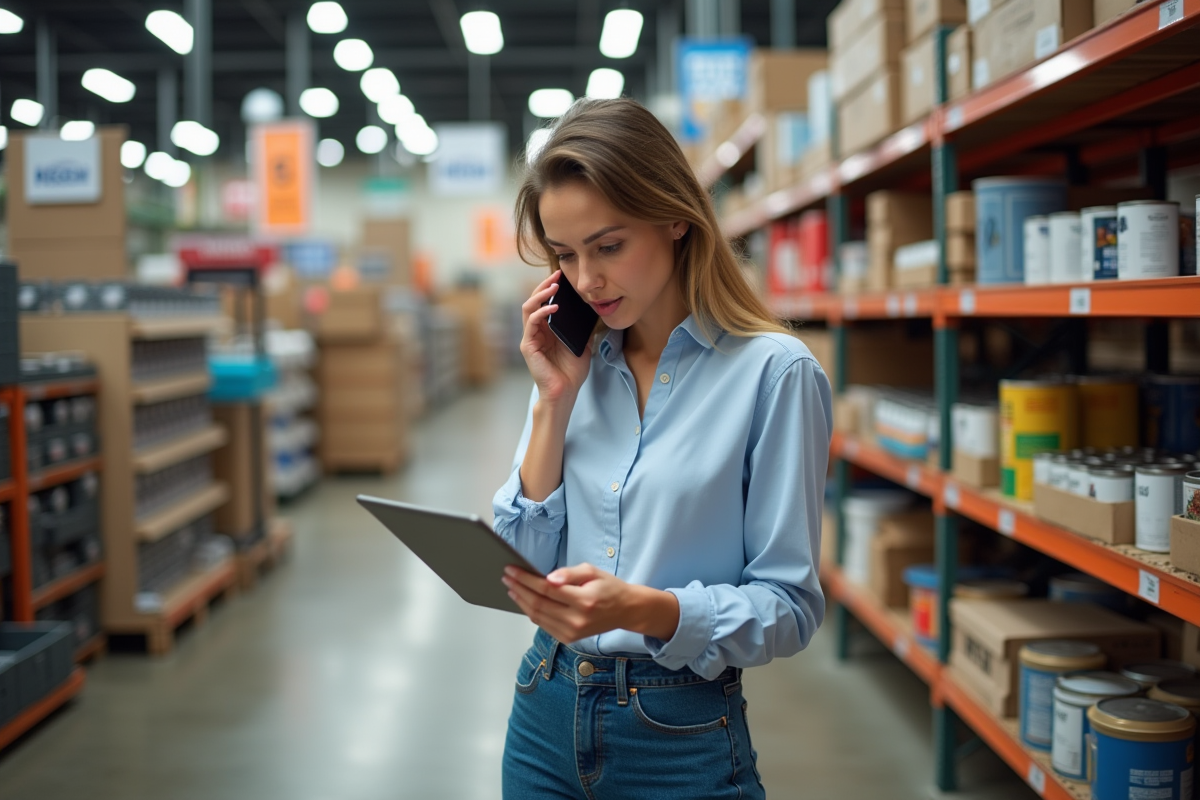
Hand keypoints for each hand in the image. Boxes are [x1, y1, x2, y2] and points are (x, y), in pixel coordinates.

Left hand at [502, 564, 679, 644]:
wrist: (625, 611)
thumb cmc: (608, 588)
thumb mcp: (592, 572)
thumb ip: (569, 573)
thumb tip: (549, 578)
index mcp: (584, 600)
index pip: (547, 589)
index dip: (526, 579)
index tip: (512, 570)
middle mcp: (577, 619)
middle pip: (538, 604)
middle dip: (519, 589)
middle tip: (507, 577)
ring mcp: (573, 632)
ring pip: (538, 617)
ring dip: (521, 601)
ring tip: (512, 588)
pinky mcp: (569, 638)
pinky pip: (544, 625)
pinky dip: (531, 612)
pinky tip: (525, 601)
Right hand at [520, 270, 591, 404]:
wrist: (565, 392)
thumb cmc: (572, 371)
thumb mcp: (582, 344)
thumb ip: (582, 329)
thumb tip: (591, 310)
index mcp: (547, 329)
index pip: (544, 302)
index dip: (551, 288)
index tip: (563, 276)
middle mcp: (536, 331)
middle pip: (534, 300)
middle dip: (545, 285)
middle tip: (557, 274)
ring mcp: (530, 338)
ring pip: (529, 308)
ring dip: (540, 294)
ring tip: (553, 286)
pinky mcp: (528, 346)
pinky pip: (532, 323)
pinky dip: (541, 312)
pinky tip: (554, 307)